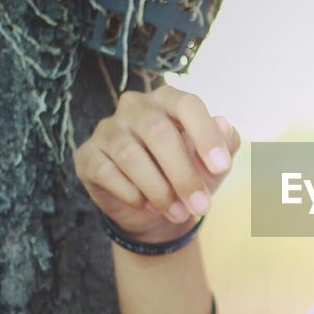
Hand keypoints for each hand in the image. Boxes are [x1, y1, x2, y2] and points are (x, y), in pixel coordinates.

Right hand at [74, 85, 241, 242]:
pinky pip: (107, 172)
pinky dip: (132, 194)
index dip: (205, 135)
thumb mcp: (213, 164)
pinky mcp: (88, 155)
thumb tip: (225, 125)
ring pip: (130, 155)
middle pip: (158, 132)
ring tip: (179, 213)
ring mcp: (107, 128)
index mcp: (168, 100)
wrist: (154, 209)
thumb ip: (226, 144)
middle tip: (201, 206)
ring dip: (159, 191)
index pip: (187, 104)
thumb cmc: (188, 175)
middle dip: (183, 174)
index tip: (221, 168)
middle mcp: (134, 106)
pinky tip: (149, 207)